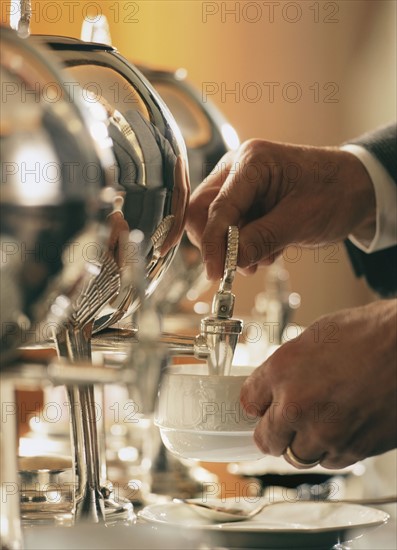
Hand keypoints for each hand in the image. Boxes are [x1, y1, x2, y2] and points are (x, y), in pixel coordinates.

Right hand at [186, 139, 375, 279]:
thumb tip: (231, 260)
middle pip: (204, 210)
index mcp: (252, 162)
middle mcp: (240, 168)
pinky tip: (269, 249)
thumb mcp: (302, 220)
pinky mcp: (248, 200)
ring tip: (265, 256)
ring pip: (217, 222)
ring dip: (234, 247)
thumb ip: (262, 239)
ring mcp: (242, 184)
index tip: (215, 272)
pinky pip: (232, 226)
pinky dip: (245, 244)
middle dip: (218, 242)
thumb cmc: (337, 192)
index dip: (213, 243)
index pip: (217, 207)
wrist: (359, 188)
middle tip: (236, 267)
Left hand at [240, 299, 396, 468]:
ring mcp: (326, 431)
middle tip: (283, 422)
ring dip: (302, 442)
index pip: (247, 403)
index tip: (260, 407)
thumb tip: (275, 385)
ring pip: (297, 455)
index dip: (255, 405)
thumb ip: (288, 366)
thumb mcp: (314, 338)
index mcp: (282, 370)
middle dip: (273, 432)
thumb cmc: (369, 334)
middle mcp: (297, 405)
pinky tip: (341, 427)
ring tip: (320, 421)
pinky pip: (329, 461)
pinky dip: (331, 449)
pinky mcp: (353, 449)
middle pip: (266, 440)